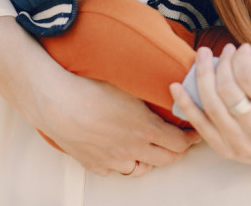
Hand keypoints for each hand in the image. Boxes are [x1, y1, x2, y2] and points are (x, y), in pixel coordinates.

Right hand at [0, 17, 198, 177]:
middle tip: (178, 139)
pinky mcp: (95, 165)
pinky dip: (122, 162)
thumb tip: (170, 80)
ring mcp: (113, 160)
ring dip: (149, 159)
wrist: (55, 102)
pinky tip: (119, 149)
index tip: (195, 131)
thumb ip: (152, 89)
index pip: (180, 143)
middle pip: (166, 160)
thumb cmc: (89, 87)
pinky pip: (116, 169)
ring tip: (149, 146)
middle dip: (176, 150)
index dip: (191, 138)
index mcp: (145, 129)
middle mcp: (133, 149)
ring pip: (142, 168)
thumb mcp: (128, 83)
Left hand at [169, 17, 250, 174]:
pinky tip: (176, 85)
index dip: (241, 58)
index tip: (242, 48)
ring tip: (202, 57)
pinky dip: (185, 104)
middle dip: (221, 64)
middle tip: (222, 49)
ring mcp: (241, 144)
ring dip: (202, 76)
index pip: (250, 78)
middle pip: (228, 90)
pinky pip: (200, 125)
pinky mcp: (226, 151)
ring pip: (211, 106)